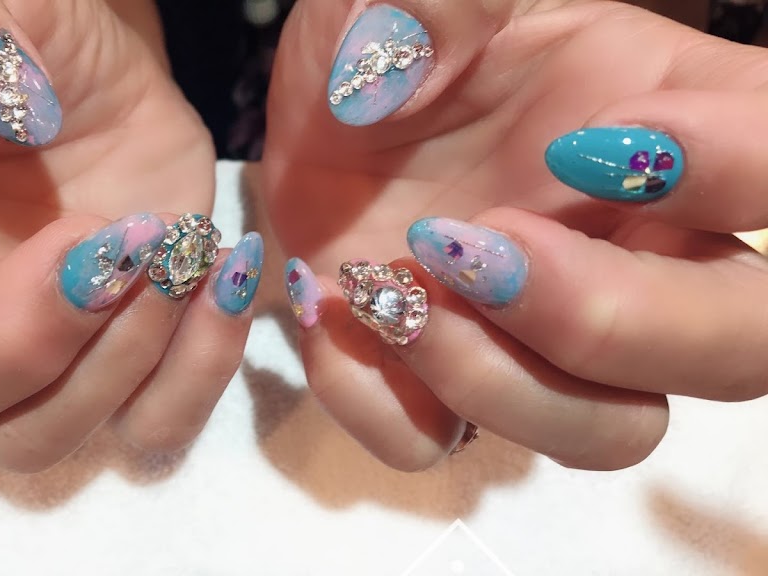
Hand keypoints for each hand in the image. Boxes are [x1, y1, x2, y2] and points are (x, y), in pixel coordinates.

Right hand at [0, 0, 257, 471]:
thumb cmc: (28, 49)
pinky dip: (194, 373)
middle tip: (88, 246)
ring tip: (161, 240)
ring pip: (25, 442)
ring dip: (109, 353)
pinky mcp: (113, 383)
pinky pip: (145, 434)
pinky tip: (215, 273)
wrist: (111, 94)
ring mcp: (13, 376)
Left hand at [262, 0, 767, 470]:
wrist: (311, 120)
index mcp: (667, 124)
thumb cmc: (383, 44)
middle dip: (613, 323)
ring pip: (611, 430)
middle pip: (737, 349)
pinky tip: (342, 317)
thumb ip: (432, 6)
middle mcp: (633, 248)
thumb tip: (396, 66)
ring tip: (394, 292)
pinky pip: (441, 444)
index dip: (740, 173)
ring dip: (500, 382)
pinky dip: (386, 403)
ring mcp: (543, 333)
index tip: (587, 146)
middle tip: (486, 252)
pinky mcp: (443, 379)